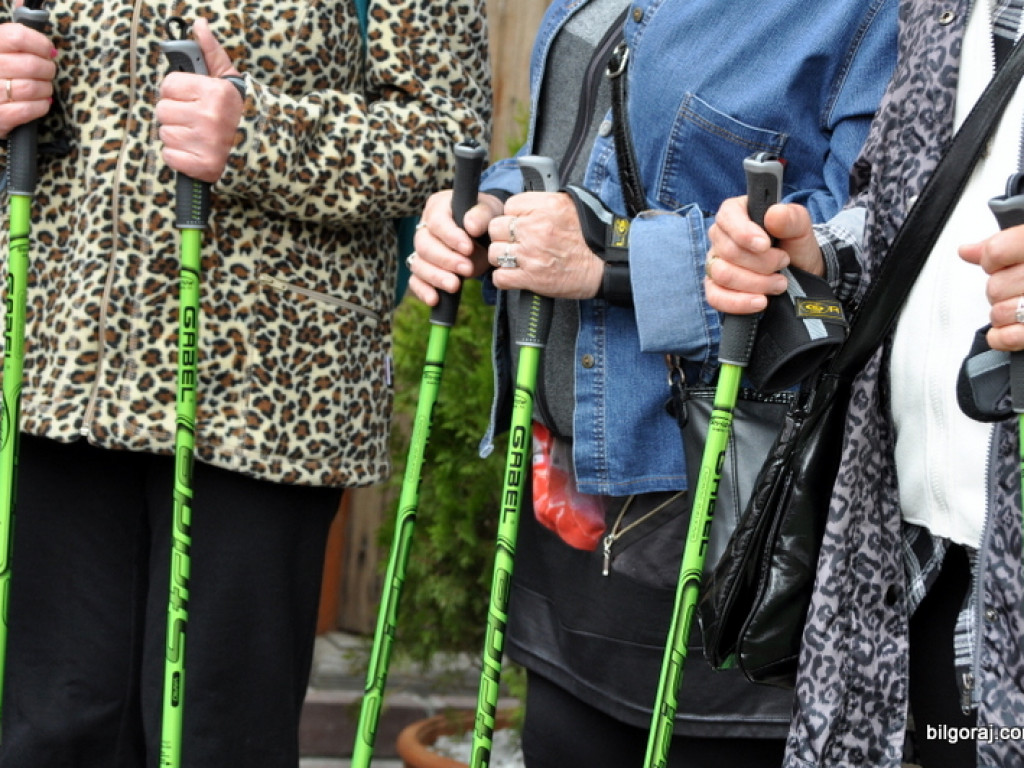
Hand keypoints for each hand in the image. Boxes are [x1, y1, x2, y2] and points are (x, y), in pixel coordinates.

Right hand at [0, 19, 55, 138]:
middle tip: (48, 72)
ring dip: (46, 89)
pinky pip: (29, 109)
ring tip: (44, 88)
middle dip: (47, 70)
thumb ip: (12, 31)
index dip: (40, 43)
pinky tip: (40, 103)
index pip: (17, 36)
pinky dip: (41, 106)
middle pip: (30, 65)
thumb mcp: (1, 48)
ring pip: (31, 88)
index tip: (48, 50)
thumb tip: (23, 2)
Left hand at [156, 18, 243, 182]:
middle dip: (176, 115)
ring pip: (165, 134)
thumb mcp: (230, 80)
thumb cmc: (243, 113)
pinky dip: (179, 157)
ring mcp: (205, 143)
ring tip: (198, 136)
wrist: (266, 150)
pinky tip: (196, 152)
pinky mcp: (203, 165)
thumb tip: (199, 25)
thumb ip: (211, 52)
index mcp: (214, 92)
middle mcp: (209, 116)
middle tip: (196, 120)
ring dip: (178, 136)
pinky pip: (170, 157)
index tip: (190, 99)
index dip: (176, 92)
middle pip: (162, 110)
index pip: (167, 85)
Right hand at [406, 190, 501, 305]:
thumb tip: (471, 227)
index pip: (437, 222)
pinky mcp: (423, 269)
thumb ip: (482, 215)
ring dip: (436, 277)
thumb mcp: (490, 211)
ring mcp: (421, 250)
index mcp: (438, 208)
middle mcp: (424, 228)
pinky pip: (416, 281)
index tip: (468, 248)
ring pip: (418, 264)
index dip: (450, 236)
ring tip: (455, 286)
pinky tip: (435, 299)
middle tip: (468, 270)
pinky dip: (423, 291)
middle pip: (424, 245)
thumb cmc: (486, 219)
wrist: (486, 234)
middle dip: (446, 260)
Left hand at [487, 191, 603, 299]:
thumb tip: (525, 201)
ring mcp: (531, 254)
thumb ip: (544, 201)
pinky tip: (516, 275)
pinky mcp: (532, 278)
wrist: (607, 264)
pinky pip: (500, 277)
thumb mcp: (571, 204)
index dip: (514, 215)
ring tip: (517, 259)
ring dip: (503, 257)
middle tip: (517, 242)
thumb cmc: (592, 235)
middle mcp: (535, 228)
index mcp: (546, 206)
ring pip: (495, 253)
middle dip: (504, 236)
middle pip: (496, 228)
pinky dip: (505, 278)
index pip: (509, 205)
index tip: (522, 223)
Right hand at [705, 196, 820, 313]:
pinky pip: (715, 297)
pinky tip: (760, 302)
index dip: (744, 233)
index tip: (765, 245)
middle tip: (784, 262)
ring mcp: (715, 263)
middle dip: (761, 262)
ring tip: (779, 283)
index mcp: (736, 212)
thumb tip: (773, 214)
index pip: (727, 217)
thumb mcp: (801, 227)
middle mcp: (721, 237)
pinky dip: (740, 302)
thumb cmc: (794, 245)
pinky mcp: (715, 289)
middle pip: (728, 251)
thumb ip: (791, 217)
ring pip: (723, 275)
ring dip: (756, 283)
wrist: (799, 273)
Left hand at [960, 226, 1023, 351]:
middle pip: (996, 285)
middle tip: (1018, 286)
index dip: (992, 258)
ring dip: (1003, 312)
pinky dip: (1003, 337)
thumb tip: (967, 251)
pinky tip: (1008, 329)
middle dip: (1000, 288)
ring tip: (1021, 305)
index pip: (998, 251)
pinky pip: (1012, 337)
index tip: (1000, 261)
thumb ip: (1005, 244)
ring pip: (1001, 312)